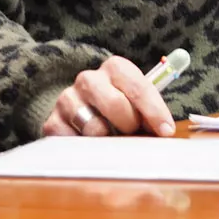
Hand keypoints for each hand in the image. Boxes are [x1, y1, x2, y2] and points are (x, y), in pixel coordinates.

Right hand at [40, 56, 175, 138]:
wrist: (82, 110)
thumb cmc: (120, 108)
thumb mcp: (138, 102)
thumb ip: (151, 111)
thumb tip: (165, 133)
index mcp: (116, 68)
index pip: (138, 87)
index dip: (154, 111)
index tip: (166, 131)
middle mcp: (89, 79)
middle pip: (115, 105)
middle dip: (130, 125)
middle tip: (133, 134)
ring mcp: (68, 99)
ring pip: (94, 128)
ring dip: (109, 140)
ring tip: (113, 141)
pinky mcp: (53, 122)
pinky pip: (74, 142)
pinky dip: (87, 150)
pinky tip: (92, 148)